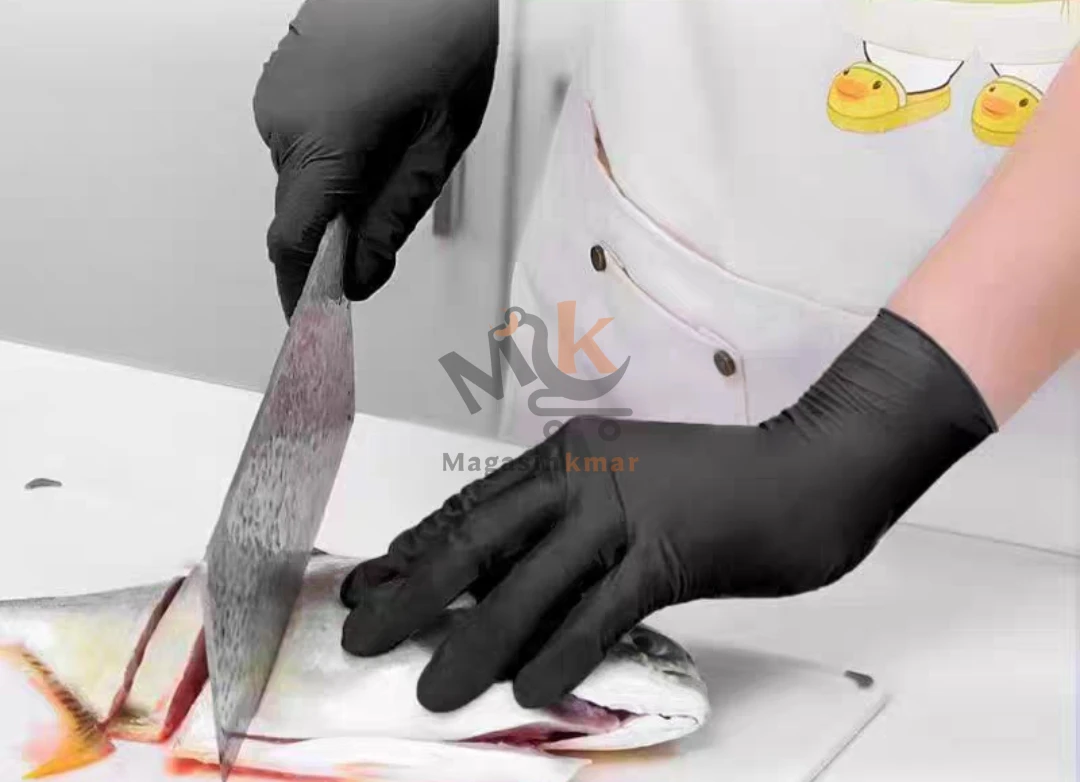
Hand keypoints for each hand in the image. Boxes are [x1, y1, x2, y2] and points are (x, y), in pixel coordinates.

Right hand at [254, 0, 498, 318]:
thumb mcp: (438, 143)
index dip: (300, 289)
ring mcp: (275, 99)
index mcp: (325, 143)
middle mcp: (285, 122)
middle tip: (392, 210)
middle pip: (301, 213)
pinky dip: (332, 155)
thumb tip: (363, 276)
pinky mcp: (279, 84)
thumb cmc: (439, 33)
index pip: (293, 242)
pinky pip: (299, 143)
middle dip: (339, 231)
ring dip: (340, 187)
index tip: (312, 318)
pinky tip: (372, 122)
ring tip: (395, 142)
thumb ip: (395, 218)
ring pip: (302, 179)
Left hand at [338, 310, 995, 711]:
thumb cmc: (718, 482)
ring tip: (435, 687)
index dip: (418, 550)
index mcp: (568, 453)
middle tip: (367, 631)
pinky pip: (597, 613)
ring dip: (475, 641)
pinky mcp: (666, 552)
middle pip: (479, 539)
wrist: (806, 470)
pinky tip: (529, 687)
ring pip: (528, 585)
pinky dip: (559, 654)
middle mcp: (583, 475)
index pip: (474, 505)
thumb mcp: (628, 484)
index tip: (376, 583)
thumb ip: (570, 521)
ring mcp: (623, 511)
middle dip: (415, 593)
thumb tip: (512, 576)